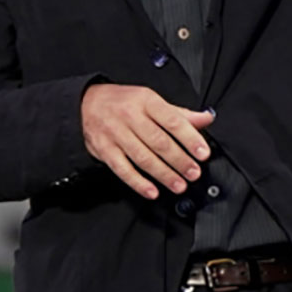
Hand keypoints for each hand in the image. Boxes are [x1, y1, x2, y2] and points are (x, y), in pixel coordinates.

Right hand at [81, 84, 214, 199]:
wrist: (86, 102)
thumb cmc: (123, 102)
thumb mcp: (151, 101)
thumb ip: (179, 113)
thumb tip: (206, 119)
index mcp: (146, 101)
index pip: (172, 121)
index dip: (190, 138)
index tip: (203, 153)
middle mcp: (130, 117)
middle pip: (159, 142)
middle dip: (179, 160)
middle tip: (193, 173)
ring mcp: (115, 134)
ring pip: (143, 157)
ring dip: (163, 174)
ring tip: (179, 185)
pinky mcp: (104, 150)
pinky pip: (122, 169)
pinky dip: (138, 182)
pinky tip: (151, 191)